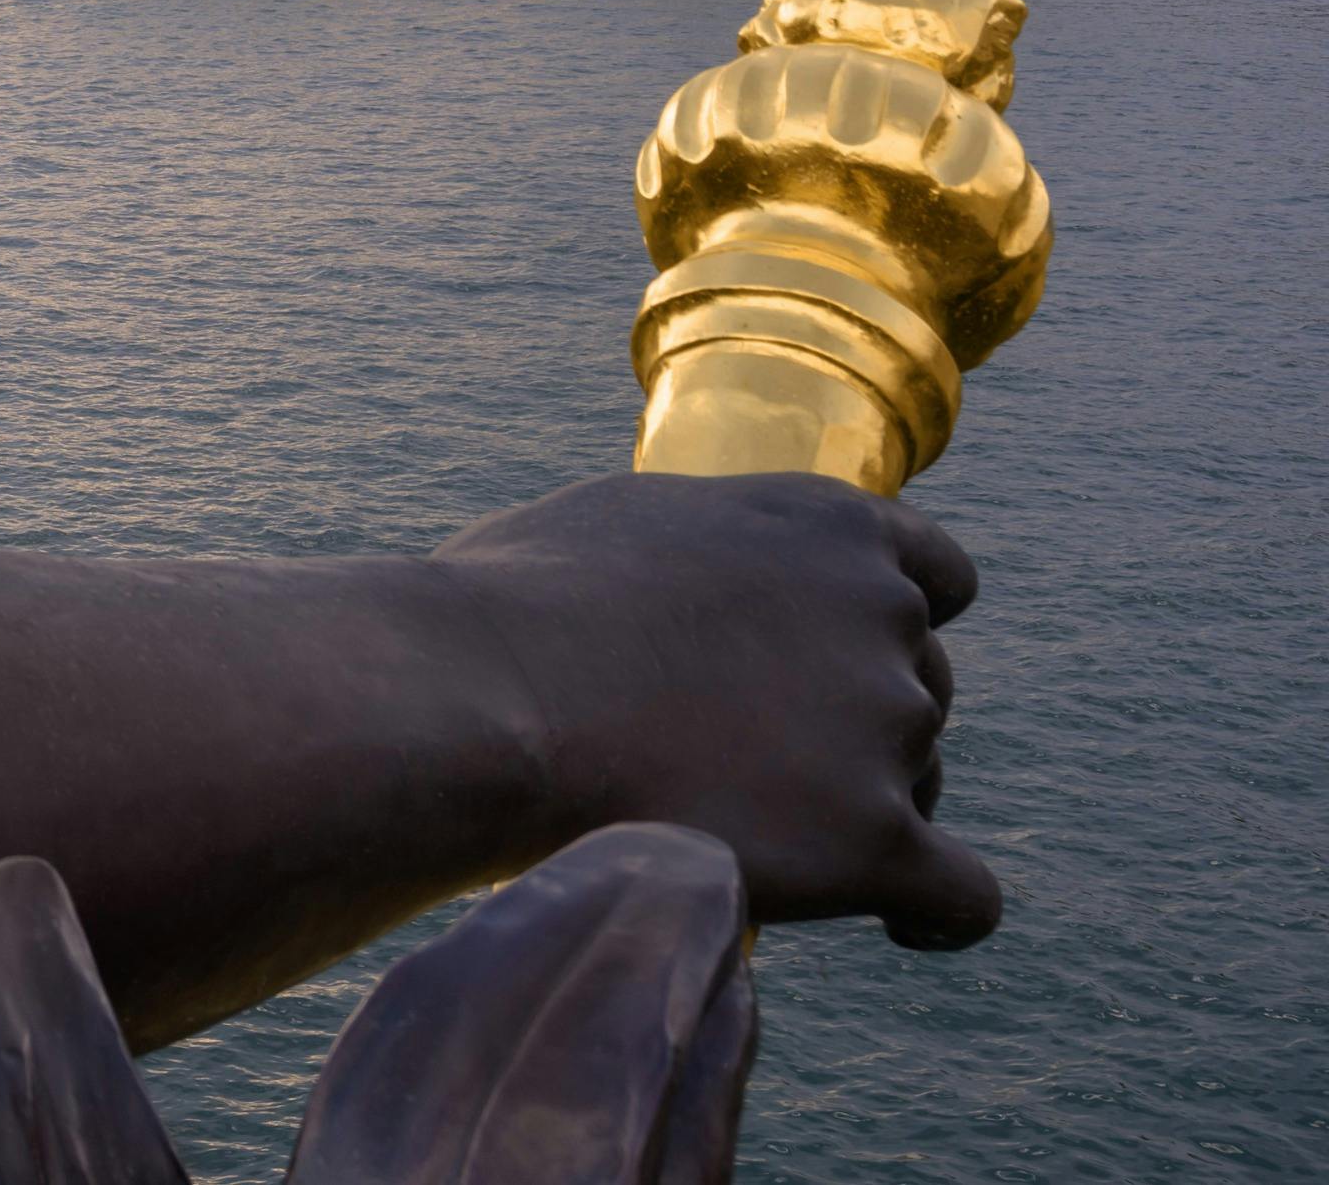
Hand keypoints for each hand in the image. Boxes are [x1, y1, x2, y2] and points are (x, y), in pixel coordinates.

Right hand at [437, 472, 993, 950]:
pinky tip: (900, 920)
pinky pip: (962, 894)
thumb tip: (709, 587)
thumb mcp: (629, 524)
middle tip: (740, 759)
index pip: (938, 578)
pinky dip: (937, 911)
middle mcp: (881, 613)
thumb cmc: (514, 608)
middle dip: (850, 721)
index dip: (888, 628)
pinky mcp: (875, 837)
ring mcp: (888, 724)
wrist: (482, 698)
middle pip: (921, 688)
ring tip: (742, 828)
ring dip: (855, 806)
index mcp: (828, 524)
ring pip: (918, 784)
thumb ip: (715, 551)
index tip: (839, 665)